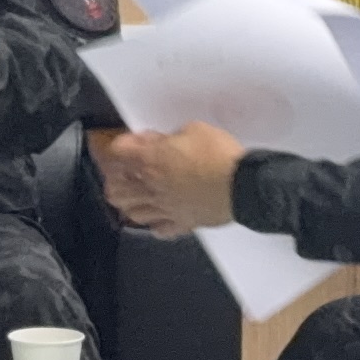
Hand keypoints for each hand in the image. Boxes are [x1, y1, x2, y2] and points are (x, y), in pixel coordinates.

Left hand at [97, 122, 243, 235]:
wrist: (243, 185)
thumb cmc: (219, 156)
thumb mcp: (194, 130)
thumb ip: (171, 137)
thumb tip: (161, 142)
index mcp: (150, 161)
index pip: (118, 152)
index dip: (125, 143)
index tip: (136, 140)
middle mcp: (152, 188)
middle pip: (115, 189)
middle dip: (117, 177)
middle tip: (128, 169)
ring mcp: (165, 209)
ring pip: (132, 213)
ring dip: (131, 202)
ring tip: (139, 193)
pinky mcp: (182, 224)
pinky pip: (160, 230)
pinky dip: (155, 224)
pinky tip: (160, 216)